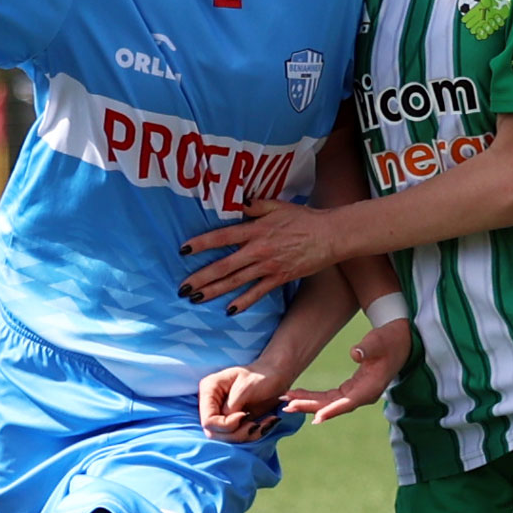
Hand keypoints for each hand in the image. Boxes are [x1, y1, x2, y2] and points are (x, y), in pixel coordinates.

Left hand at [180, 199, 338, 312]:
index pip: (222, 237)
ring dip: (215, 291)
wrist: (329, 235)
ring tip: (196, 298)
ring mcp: (268, 266)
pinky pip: (258, 292)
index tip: (183, 249)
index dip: (201, 243)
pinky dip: (244, 302)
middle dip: (201, 277)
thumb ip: (255, 205)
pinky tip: (229, 309)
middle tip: (183, 287)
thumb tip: (238, 202)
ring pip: (236, 281)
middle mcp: (258, 250)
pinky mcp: (279, 278)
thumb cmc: (303, 218)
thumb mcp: (277, 205)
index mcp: (255, 229)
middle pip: (224, 266)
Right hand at [198, 364, 290, 442]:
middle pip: (214, 433)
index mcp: (209, 390)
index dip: (226, 425)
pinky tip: (266, 424)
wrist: (274, 376)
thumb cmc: (260, 376)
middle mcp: (210, 405)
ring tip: (264, 424)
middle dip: (237, 434)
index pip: (208, 421)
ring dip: (247, 436)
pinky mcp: (232, 423)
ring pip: (226, 439)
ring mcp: (220, 415)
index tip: (245, 416)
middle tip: (256, 425)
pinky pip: (238, 437)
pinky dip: (253, 435)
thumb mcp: (245, 387)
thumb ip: (232, 406)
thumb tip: (230, 423)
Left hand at [281, 320, 409, 424]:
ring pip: (328, 403)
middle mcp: (363, 395)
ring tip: (286, 401)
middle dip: (309, 406)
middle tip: (287, 406)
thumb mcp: (380, 341)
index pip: (348, 403)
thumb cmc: (390, 340)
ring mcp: (356, 393)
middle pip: (333, 405)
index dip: (332, 410)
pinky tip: (298, 396)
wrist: (400, 340)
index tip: (316, 417)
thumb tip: (355, 353)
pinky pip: (329, 397)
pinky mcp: (351, 389)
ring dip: (307, 403)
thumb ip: (368, 348)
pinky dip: (314, 398)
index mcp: (371, 388)